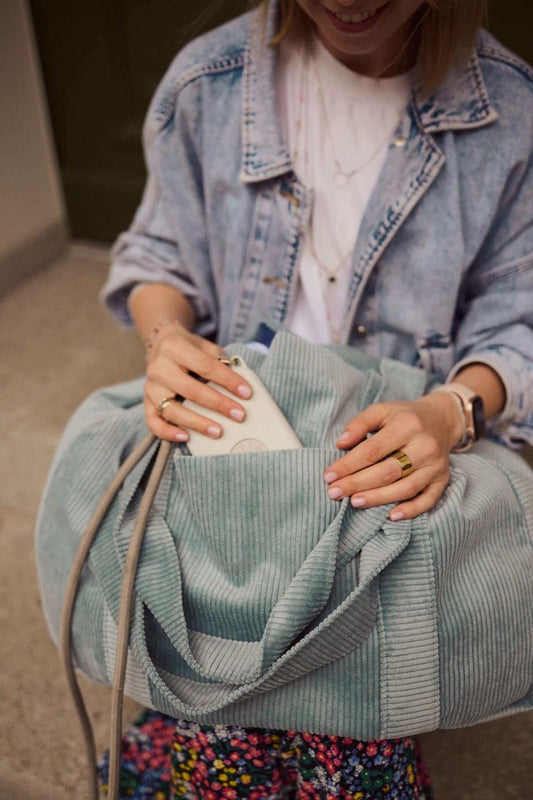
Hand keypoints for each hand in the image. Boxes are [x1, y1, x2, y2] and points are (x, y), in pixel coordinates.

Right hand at [143, 320, 252, 442]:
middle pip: (190, 390)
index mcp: (174, 347)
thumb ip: (219, 361)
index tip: (247, 393)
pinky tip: (186, 437)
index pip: (205, 366)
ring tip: (218, 432)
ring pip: (172, 410)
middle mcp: (158, 367)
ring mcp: (150, 387)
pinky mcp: (146, 403)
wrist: (161, 345)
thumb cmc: (189, 348)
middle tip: (239, 415)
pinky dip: (168, 432)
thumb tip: (239, 385)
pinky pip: (153, 422)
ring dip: (197, 423)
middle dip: (218, 404)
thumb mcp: (204, 345)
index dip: (228, 381)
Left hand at [323, 393, 463, 520]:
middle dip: (358, 484)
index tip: (329, 476)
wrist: (441, 419)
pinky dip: (411, 510)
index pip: (373, 450)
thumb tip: (341, 444)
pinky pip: (429, 499)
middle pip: (388, 471)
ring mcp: (436, 465)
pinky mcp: (443, 479)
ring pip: (406, 488)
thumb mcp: (381, 410)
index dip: (349, 465)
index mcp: (407, 425)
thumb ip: (359, 424)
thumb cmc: (403, 416)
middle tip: (334, 493)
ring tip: (354, 502)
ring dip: (378, 498)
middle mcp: (425, 446)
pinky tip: (391, 516)